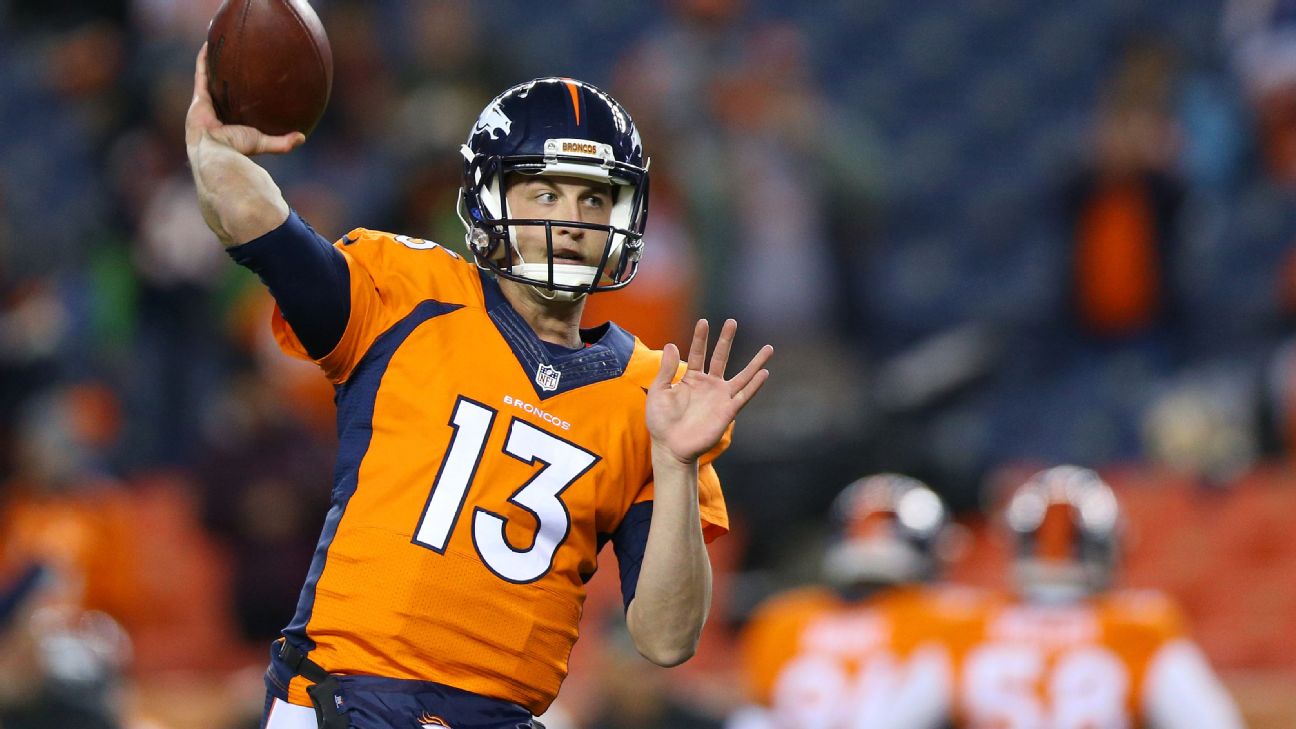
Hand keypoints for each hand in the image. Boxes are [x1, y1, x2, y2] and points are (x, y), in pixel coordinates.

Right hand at [185, 43, 303, 156]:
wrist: (215, 150)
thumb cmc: (237, 148)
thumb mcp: (263, 142)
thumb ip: (282, 142)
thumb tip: (303, 138)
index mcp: (227, 122)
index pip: (233, 105)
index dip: (237, 94)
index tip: (246, 82)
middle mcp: (214, 111)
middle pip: (221, 89)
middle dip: (225, 76)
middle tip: (235, 60)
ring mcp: (204, 103)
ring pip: (210, 77)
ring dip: (214, 62)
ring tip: (221, 45)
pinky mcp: (198, 95)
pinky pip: (201, 71)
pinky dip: (204, 58)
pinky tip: (209, 42)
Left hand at [646, 319, 773, 463]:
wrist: (670, 447)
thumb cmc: (661, 422)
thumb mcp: (659, 392)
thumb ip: (666, 370)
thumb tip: (671, 344)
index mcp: (691, 378)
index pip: (698, 353)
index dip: (701, 338)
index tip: (704, 321)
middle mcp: (709, 385)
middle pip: (721, 357)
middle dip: (726, 340)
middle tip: (732, 322)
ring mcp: (720, 397)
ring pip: (741, 375)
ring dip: (755, 362)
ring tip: (769, 348)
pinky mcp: (728, 411)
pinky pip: (744, 395)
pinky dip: (755, 385)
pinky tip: (764, 373)